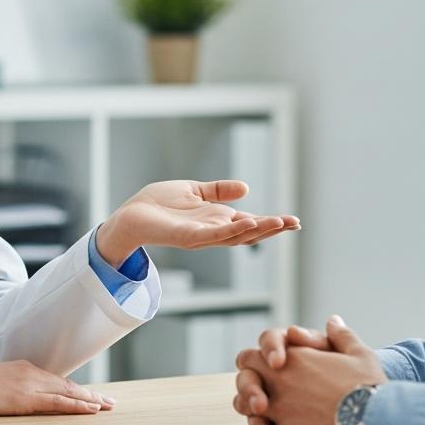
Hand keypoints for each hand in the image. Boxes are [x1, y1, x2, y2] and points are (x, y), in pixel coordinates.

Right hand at [0, 359, 114, 415]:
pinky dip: (77, 405)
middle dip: (90, 394)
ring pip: (68, 392)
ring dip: (90, 400)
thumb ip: (11, 387)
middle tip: (110, 402)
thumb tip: (19, 397)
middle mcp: (31, 373)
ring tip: (107, 406)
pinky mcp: (25, 399)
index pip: (57, 381)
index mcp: (24, 369)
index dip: (75, 389)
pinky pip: (58, 402)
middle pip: (68, 385)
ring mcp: (29, 385)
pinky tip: (91, 409)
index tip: (91, 395)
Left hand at [97, 179, 299, 264]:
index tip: (293, 221)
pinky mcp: (187, 237)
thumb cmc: (159, 204)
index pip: (250, 223)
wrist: (130, 215)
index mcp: (217, 220)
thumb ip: (219, 191)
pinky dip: (230, 231)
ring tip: (277, 222)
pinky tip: (246, 222)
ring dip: (257, 230)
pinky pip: (213, 235)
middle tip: (294, 223)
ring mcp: (202, 237)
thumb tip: (247, 188)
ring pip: (235, 236)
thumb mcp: (195, 191)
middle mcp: (213, 231)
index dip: (271, 223)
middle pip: (249, 232)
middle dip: (272, 228)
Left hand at [234, 316, 386, 424]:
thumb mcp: (359, 354)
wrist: (373, 421)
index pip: (252, 355)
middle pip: (244, 379)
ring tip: (264, 412)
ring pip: (246, 409)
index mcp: (294, 359)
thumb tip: (333, 321)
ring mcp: (280, 411)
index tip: (268, 368)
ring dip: (251, 409)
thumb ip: (341, 336)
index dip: (256, 361)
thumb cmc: (367, 386)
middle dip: (249, 384)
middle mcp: (280, 383)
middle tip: (261, 391)